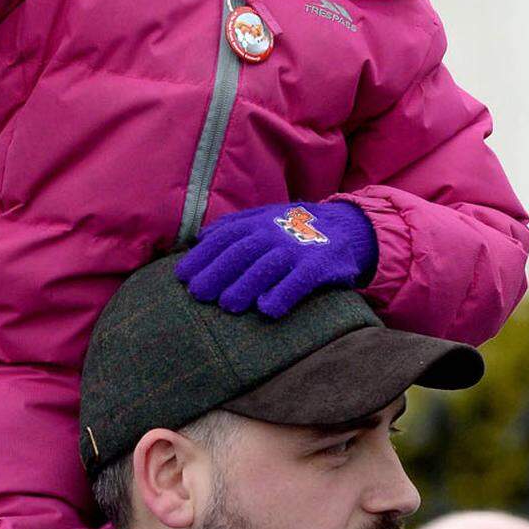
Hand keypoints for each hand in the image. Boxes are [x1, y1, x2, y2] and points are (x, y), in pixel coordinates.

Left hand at [176, 199, 377, 318]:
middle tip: (198, 294)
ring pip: (267, 266)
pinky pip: (300, 280)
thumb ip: (233, 226)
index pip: (224, 238)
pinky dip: (283, 293)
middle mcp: (275, 232)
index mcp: (258, 222)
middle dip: (217, 272)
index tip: (182, 277)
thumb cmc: (294, 228)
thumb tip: (199, 237)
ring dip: (245, 285)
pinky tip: (267, 310)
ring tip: (228, 306)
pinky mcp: (319, 265)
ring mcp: (297, 248)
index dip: (202, 256)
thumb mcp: (264, 218)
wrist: (345, 227)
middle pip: (241, 251)